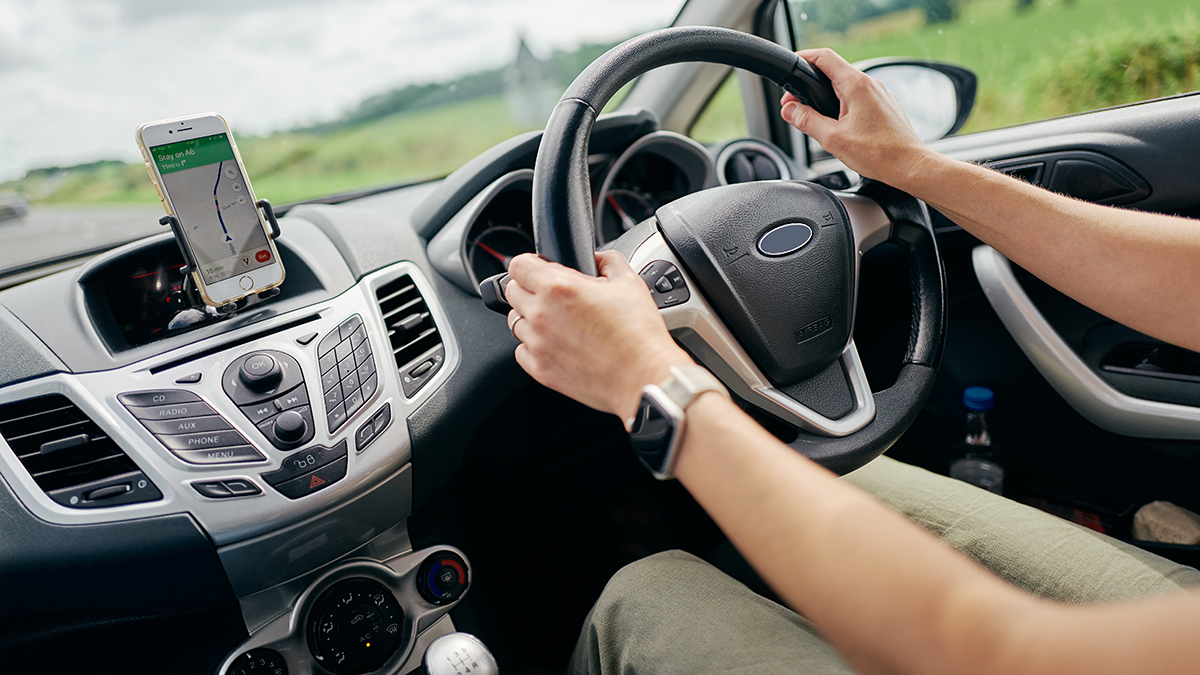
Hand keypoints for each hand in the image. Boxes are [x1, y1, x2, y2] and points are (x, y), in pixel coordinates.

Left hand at [504, 250, 693, 422]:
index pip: (518, 265)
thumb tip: (598, 258)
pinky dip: (535, 347)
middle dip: (530, 289)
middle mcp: (540, 315)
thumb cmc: (638, 334)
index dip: (531, 264)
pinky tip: (559, 345)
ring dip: (532, 318)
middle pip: (512, 292)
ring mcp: (538, 345)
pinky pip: (522, 351)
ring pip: (516, 322)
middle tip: (556, 297)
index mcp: (557, 287)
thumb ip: (607, 260)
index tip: (541, 269)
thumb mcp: (629, 282)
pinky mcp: (540, 370)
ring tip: (561, 323)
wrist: (643, 378)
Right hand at [781, 48, 932, 187]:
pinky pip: (860, 98)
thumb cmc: (878, 153)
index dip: (803, 57)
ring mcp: (880, 94)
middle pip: (834, 72)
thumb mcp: (832, 139)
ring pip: (847, 87)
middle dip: (811, 85)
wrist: (909, 165)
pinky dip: (844, 105)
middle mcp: (870, 84)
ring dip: (827, 96)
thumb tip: (789, 110)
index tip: (792, 65)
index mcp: (856, 85)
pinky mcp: (885, 106)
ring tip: (815, 117)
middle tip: (795, 105)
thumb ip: (807, 121)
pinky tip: (839, 125)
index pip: (824, 57)